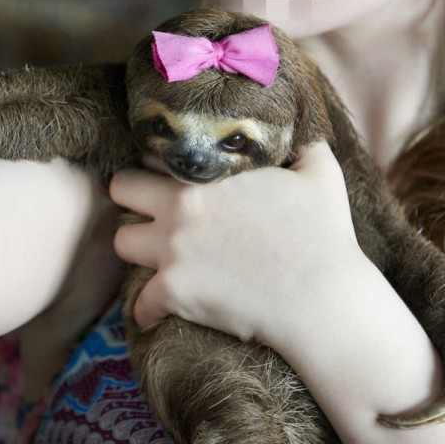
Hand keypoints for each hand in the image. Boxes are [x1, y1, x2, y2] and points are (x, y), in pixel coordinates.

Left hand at [109, 143, 366, 345]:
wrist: (322, 297)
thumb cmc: (324, 235)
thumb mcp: (321, 174)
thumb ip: (305, 145)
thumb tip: (305, 131)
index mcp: (205, 177)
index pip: (154, 155)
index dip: (160, 165)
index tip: (168, 177)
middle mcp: (179, 210)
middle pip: (120, 189)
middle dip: (131, 198)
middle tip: (149, 211)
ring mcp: (171, 253)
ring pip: (121, 243)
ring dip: (136, 248)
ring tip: (156, 256)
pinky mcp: (173, 294)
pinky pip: (138, 303)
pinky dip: (147, 309)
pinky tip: (157, 311)